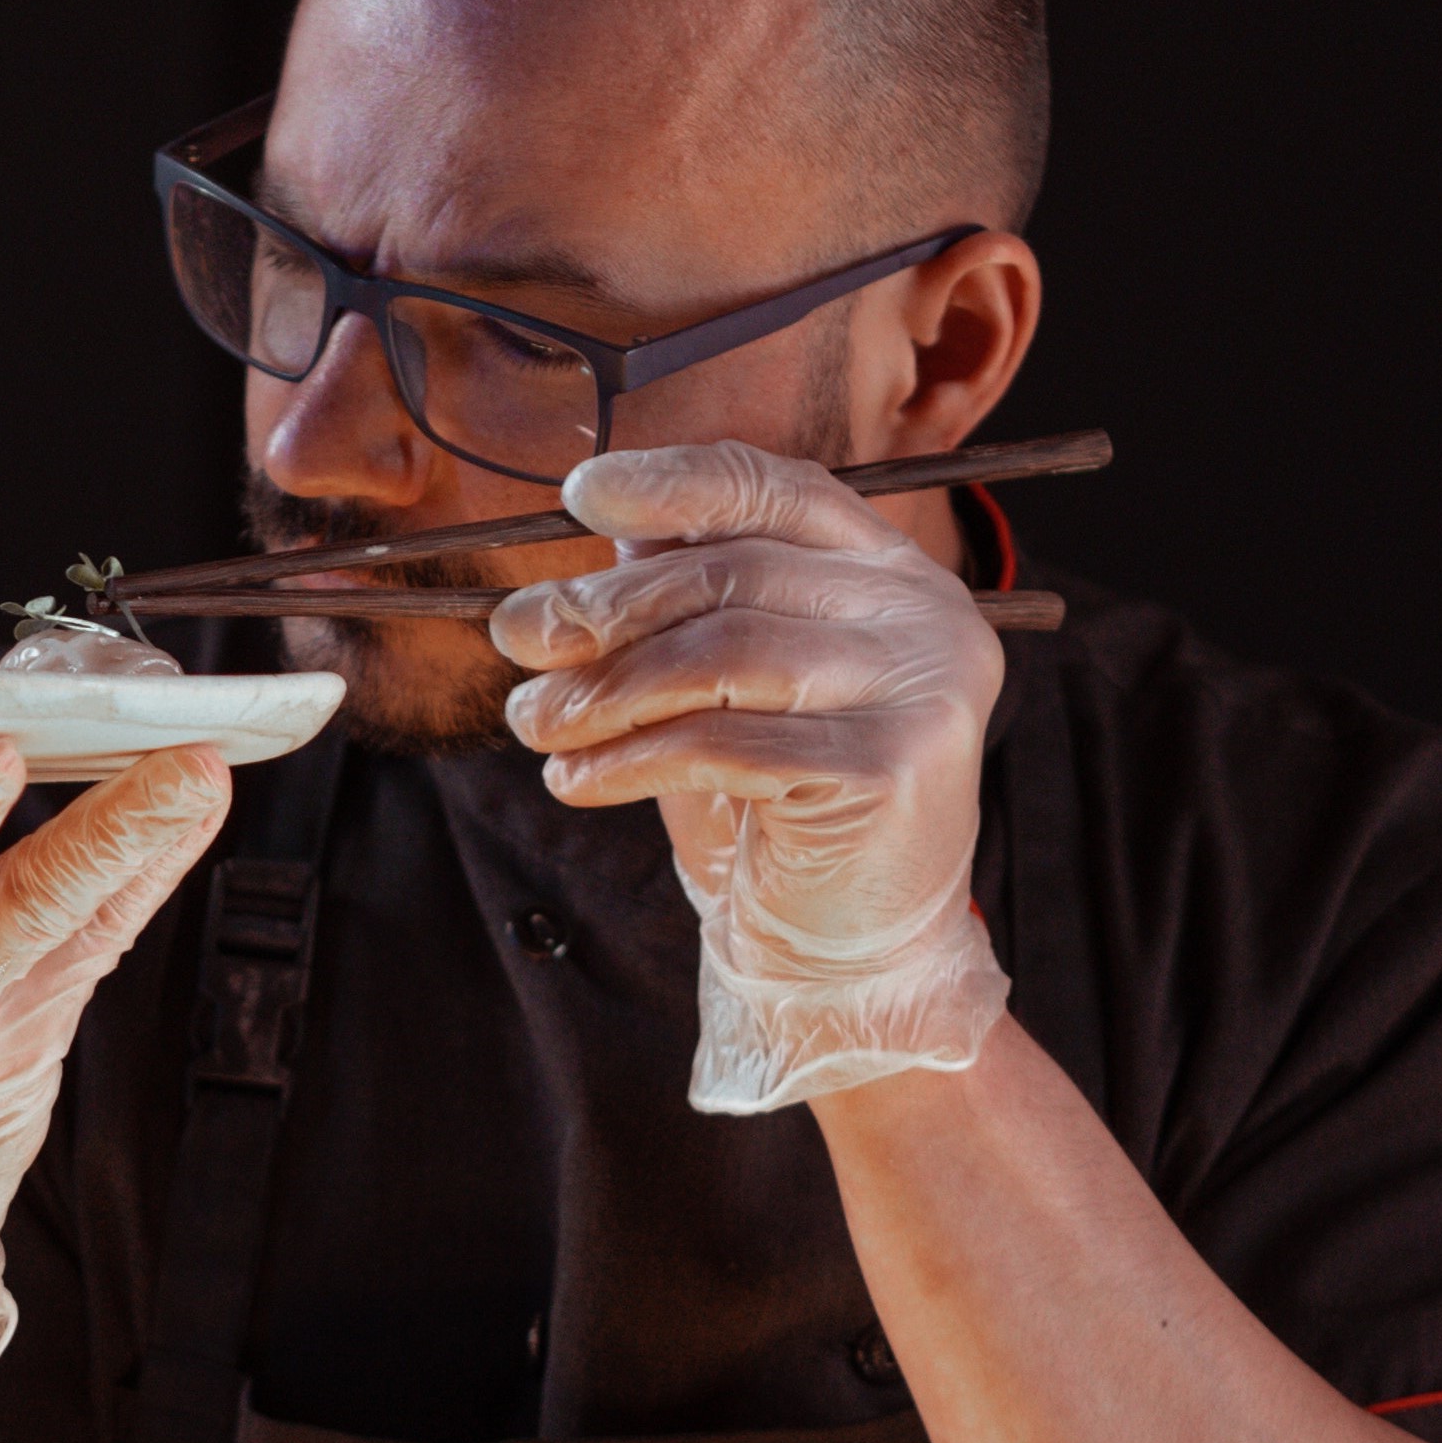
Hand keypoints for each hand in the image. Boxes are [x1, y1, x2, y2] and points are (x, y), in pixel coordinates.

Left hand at [487, 441, 1008, 1112]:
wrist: (843, 960)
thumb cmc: (776, 822)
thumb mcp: (723, 697)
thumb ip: (685, 610)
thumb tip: (598, 538)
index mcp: (894, 574)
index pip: (780, 489)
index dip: (674, 482)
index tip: (579, 497)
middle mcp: (925, 615)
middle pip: (733, 572)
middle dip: (603, 609)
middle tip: (516, 639)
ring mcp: (921, 688)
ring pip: (722, 653)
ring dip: (604, 689)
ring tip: (536, 724)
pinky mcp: (891, 767)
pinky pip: (724, 741)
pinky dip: (630, 757)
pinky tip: (578, 777)